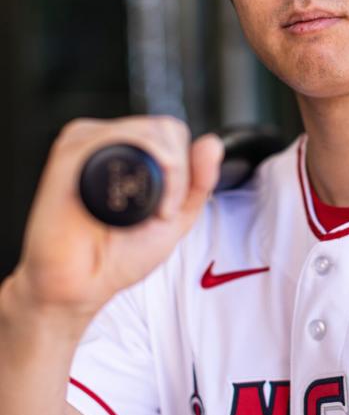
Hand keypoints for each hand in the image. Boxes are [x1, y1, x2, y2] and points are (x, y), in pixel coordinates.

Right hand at [7, 116, 222, 333]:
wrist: (81, 285)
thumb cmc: (118, 255)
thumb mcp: (176, 217)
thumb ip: (199, 181)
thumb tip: (213, 143)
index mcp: (124, 151)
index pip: (169, 131)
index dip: (184, 166)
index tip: (173, 206)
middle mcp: (103, 142)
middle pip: (163, 128)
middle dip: (179, 173)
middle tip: (164, 212)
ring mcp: (84, 145)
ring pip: (149, 132)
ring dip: (168, 175)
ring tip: (153, 214)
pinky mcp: (69, 154)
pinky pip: (121, 140)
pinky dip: (147, 172)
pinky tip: (137, 209)